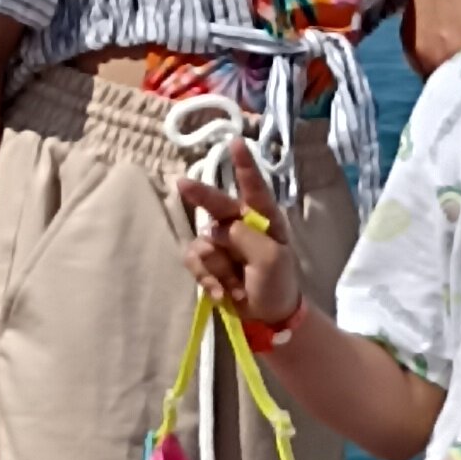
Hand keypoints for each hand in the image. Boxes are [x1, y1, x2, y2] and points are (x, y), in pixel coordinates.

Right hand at [178, 143, 303, 329]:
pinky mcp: (207, 263)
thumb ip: (246, 237)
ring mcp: (222, 243)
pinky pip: (195, 262)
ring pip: (203, 242)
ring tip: (238, 285)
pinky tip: (224, 293)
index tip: (235, 142)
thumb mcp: (271, 259)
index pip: (254, 187)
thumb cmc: (278, 283)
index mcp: (264, 217)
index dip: (244, 165)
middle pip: (215, 204)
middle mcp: (240, 224)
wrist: (268, 317)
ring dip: (218, 268)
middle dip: (200, 194)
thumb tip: (217, 228)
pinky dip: (208, 279)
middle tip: (182, 184)